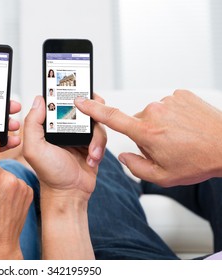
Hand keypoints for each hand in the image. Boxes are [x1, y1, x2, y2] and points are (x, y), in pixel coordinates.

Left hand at [23, 95, 106, 258]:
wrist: (70, 193)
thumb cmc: (50, 173)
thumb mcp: (34, 148)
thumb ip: (32, 123)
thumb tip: (40, 99)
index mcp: (49, 125)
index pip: (58, 102)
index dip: (66, 93)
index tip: (75, 88)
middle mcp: (64, 127)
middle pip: (81, 106)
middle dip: (90, 110)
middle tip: (92, 117)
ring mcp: (80, 134)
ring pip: (95, 120)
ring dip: (95, 136)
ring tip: (90, 152)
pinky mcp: (93, 143)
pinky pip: (102, 135)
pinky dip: (99, 146)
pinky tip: (92, 158)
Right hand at [75, 90, 221, 186]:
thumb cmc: (198, 161)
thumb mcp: (163, 176)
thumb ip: (135, 167)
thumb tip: (123, 155)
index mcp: (147, 132)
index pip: (112, 118)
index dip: (93, 110)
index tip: (81, 101)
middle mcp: (154, 112)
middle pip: (136, 123)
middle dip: (145, 135)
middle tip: (166, 147)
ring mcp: (168, 100)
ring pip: (153, 115)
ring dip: (160, 125)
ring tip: (180, 137)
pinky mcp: (180, 94)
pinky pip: (167, 106)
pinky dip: (172, 116)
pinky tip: (185, 126)